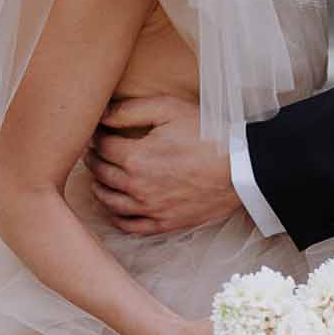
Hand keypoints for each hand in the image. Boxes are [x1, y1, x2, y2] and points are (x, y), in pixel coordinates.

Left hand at [86, 93, 239, 234]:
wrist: (241, 168)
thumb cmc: (208, 134)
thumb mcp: (169, 109)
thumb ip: (130, 110)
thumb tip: (100, 116)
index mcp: (135, 157)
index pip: (101, 147)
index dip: (95, 137)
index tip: (96, 132)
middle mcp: (137, 187)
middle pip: (101, 173)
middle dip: (93, 160)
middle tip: (92, 152)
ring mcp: (150, 208)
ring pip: (109, 202)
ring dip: (99, 187)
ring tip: (99, 177)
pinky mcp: (164, 223)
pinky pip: (129, 225)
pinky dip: (115, 216)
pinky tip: (115, 206)